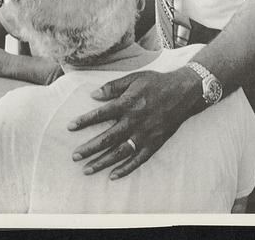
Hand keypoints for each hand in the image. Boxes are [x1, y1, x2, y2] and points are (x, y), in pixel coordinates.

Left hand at [67, 68, 200, 179]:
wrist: (185, 92)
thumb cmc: (156, 82)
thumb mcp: (134, 78)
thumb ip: (113, 87)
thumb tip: (93, 95)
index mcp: (128, 103)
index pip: (101, 114)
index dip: (84, 121)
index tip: (70, 127)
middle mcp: (135, 121)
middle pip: (107, 138)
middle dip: (89, 148)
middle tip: (74, 156)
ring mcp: (146, 134)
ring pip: (120, 152)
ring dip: (102, 162)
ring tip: (87, 169)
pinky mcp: (155, 143)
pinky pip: (138, 159)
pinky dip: (126, 169)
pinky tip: (112, 176)